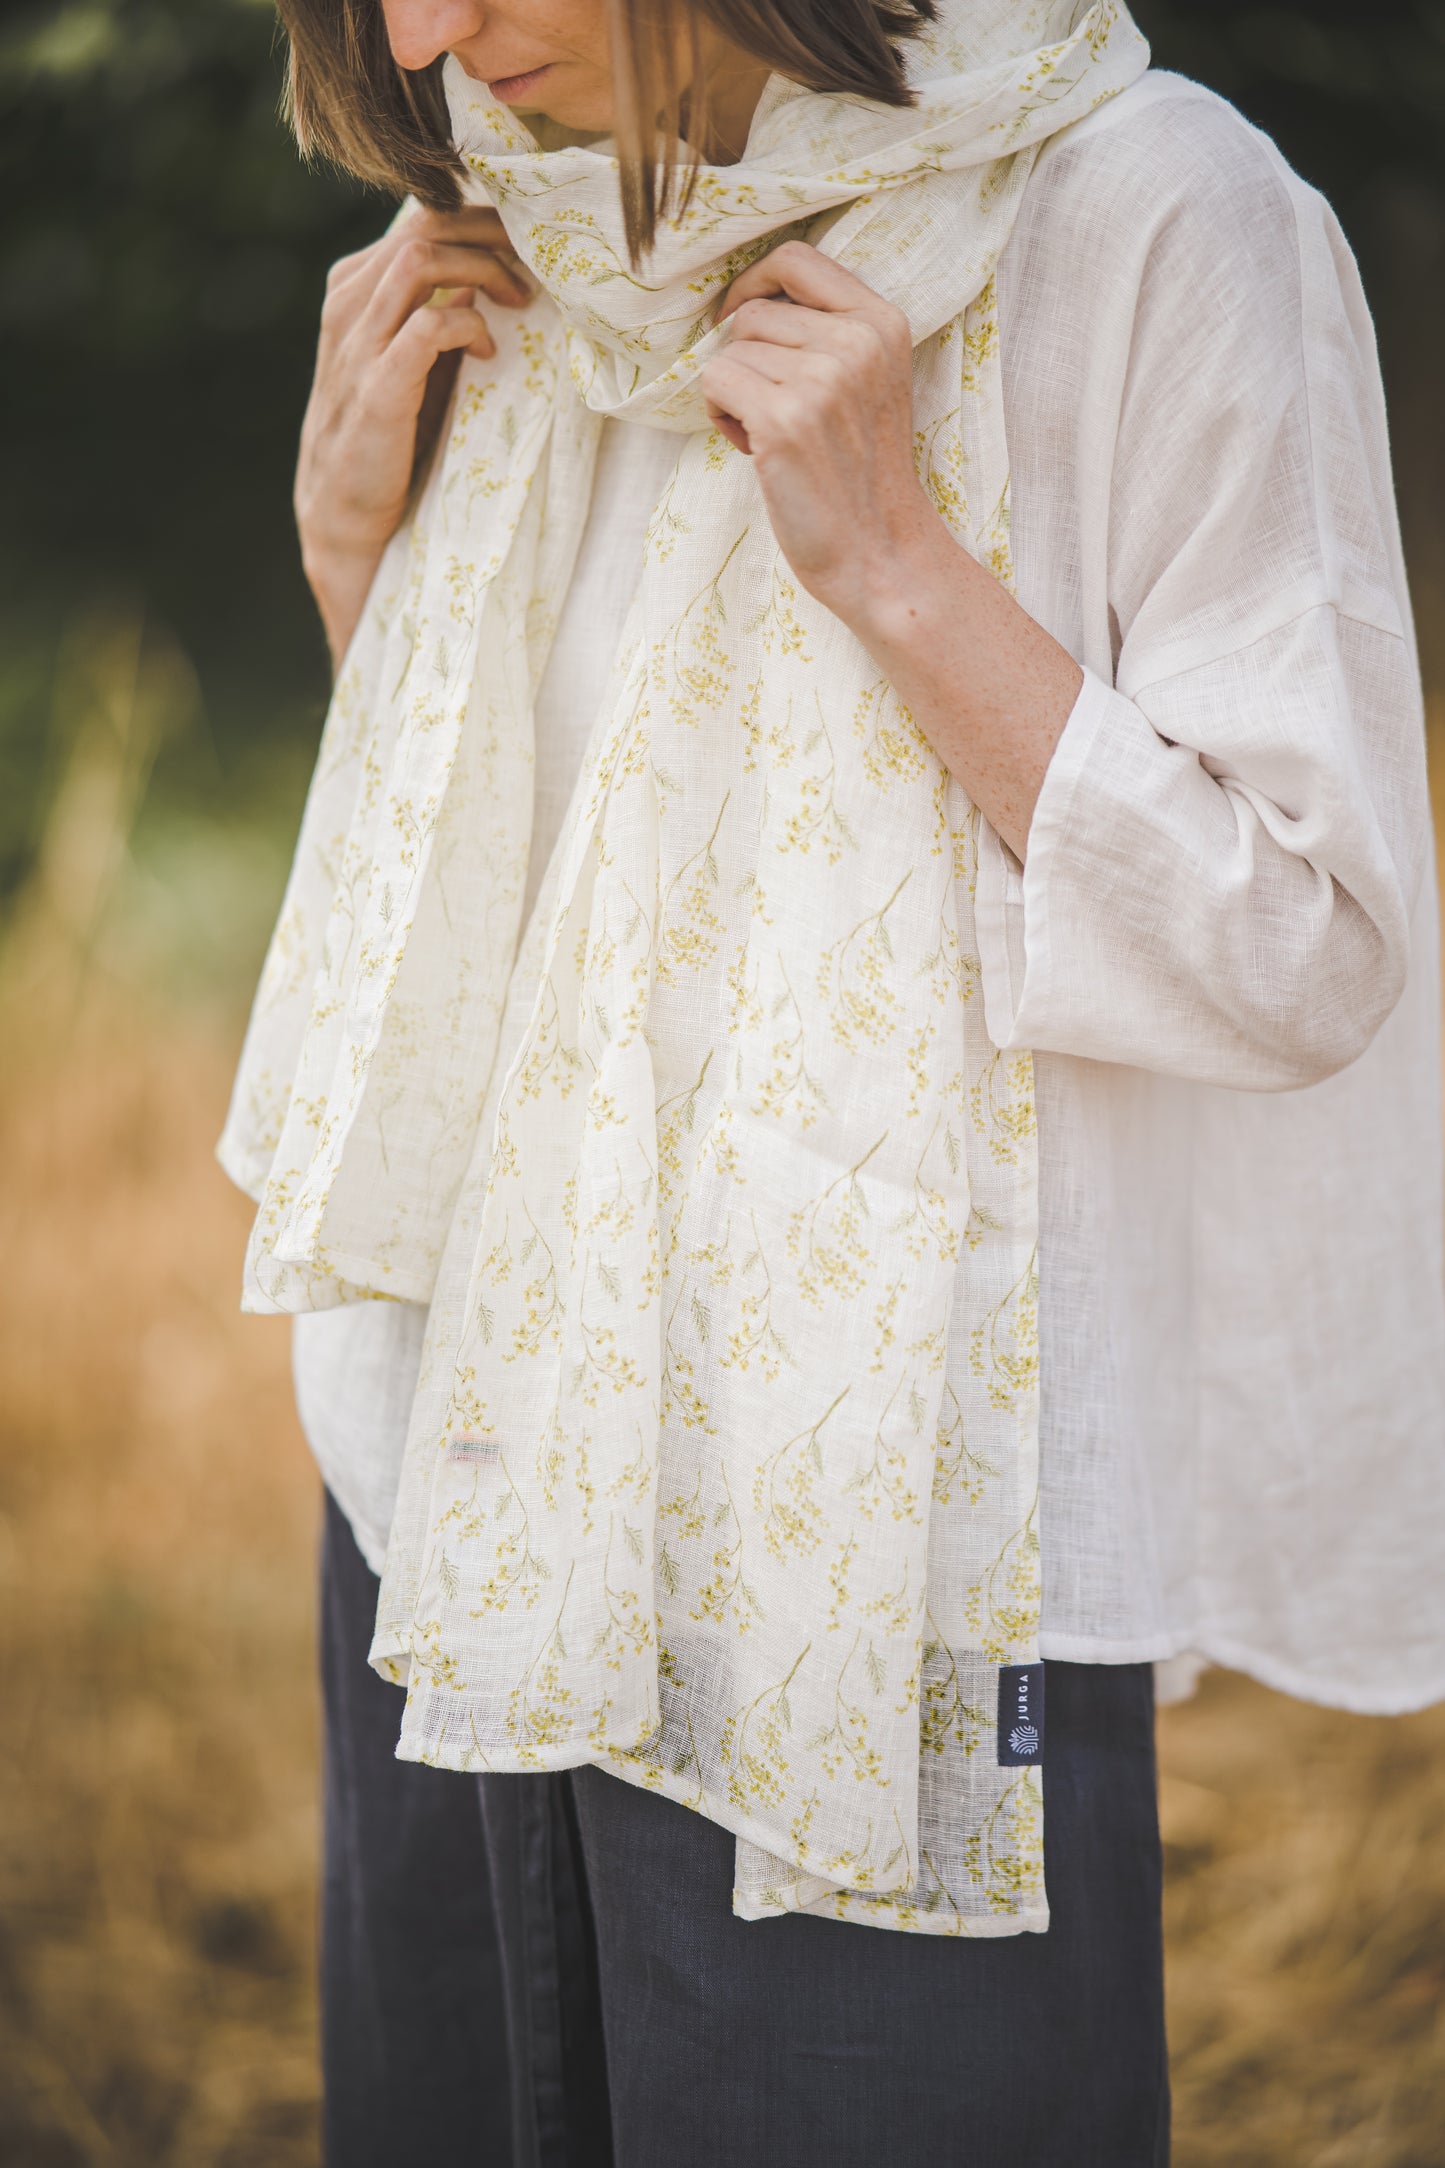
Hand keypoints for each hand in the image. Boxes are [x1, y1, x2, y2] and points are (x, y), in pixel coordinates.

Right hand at [295, 205, 531, 667]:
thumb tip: (489, 268)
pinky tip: (487, 350)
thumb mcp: (414, 360)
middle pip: (424, 227)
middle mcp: (348, 304)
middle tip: (535, 268)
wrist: (348, 513)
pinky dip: (467, 325)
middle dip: (491, 236)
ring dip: (483, 270)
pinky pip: (427, 325)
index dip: (479, 220)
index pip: (419, 218)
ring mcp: (356, 344)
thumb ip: (435, 311)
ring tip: (520, 301)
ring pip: (421, 259)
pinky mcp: (376, 387)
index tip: (526, 245)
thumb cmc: (390, 436)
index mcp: (354, 288)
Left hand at [698, 241, 936, 629]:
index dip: (755, 283)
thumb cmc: (860, 473)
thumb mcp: (868, 383)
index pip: (797, 258)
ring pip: (731, 348)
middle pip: (754, 311)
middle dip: (747, 358)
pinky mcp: (784, 419)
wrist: (880, 553)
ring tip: (770, 435)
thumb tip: (745, 301)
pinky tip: (754, 449)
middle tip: (775, 411)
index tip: (744, 319)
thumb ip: (828, 333)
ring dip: (733, 392)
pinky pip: (714, 381)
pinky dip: (719, 415)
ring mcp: (821, 379)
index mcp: (881, 322)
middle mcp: (856, 342)